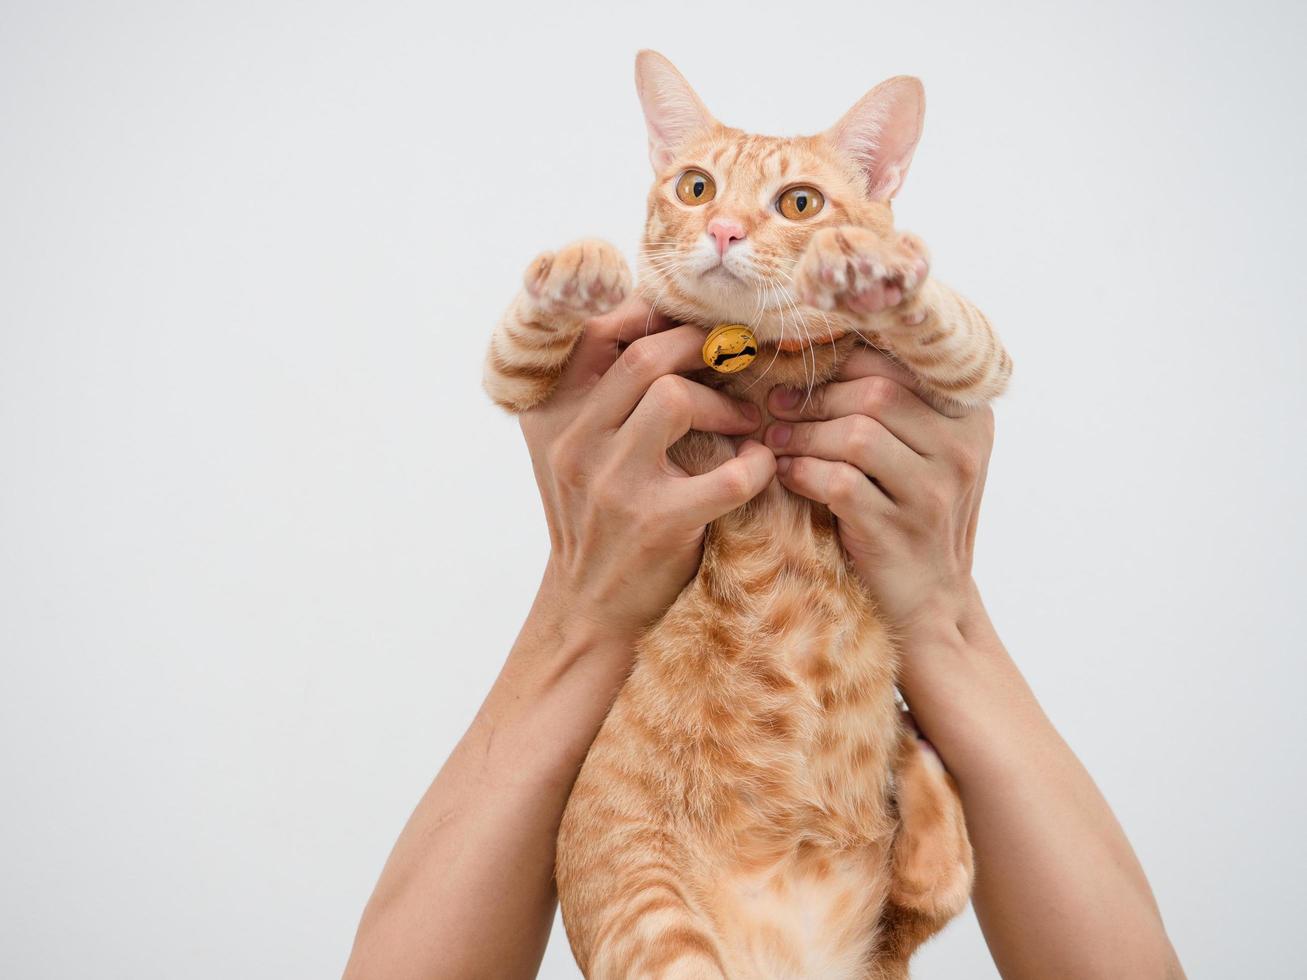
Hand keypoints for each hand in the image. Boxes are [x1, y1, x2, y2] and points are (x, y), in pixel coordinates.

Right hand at [521, 296, 774, 643]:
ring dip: (726, 404)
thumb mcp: (573, 447)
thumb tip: (662, 316)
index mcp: (551, 413)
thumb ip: (599, 390)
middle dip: (702, 347)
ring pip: (675, 398)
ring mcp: (612, 482)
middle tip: (735, 358)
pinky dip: (757, 464)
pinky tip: (758, 465)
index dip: (654, 314)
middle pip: (642, 356)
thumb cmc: (595, 516)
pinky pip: (727, 473)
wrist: (589, 606)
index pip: (597, 332)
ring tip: (746, 420)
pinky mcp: (656, 523)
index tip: (694, 323)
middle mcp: (573, 442)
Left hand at [763, 349, 993, 631]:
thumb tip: (821, 348)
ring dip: (803, 435)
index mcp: (970, 417)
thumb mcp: (923, 454)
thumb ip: (894, 405)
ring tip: (777, 441)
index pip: (899, 365)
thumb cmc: (912, 514)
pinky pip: (838, 482)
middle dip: (816, 399)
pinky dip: (803, 473)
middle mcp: (961, 449)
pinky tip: (788, 474)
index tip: (802, 374)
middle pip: (875, 394)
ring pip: (855, 435)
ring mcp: (933, 493)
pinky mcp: (897, 530)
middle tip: (778, 408)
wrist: (931, 600)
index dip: (841, 364)